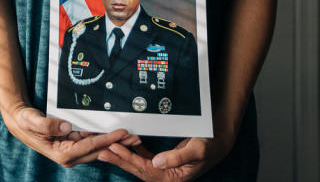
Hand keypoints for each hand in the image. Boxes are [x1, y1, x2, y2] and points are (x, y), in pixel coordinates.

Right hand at [3, 105, 129, 167]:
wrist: (20, 122)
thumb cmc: (25, 122)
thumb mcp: (33, 121)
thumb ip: (48, 124)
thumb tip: (67, 126)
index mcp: (61, 153)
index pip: (89, 146)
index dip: (107, 139)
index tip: (121, 133)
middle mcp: (68, 155)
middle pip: (99, 149)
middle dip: (118, 144)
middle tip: (135, 138)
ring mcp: (72, 150)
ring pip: (98, 147)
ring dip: (115, 142)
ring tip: (132, 137)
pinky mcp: (73, 144)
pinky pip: (92, 142)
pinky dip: (105, 138)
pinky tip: (116, 134)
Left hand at [97, 135, 232, 180]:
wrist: (218, 142)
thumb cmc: (209, 146)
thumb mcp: (196, 150)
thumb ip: (177, 157)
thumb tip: (157, 162)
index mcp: (174, 177)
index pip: (146, 169)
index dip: (129, 159)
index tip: (114, 148)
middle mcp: (166, 176)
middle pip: (138, 169)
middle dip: (119, 159)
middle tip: (101, 150)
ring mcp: (164, 170)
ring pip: (138, 164)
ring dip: (123, 156)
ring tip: (107, 148)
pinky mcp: (163, 162)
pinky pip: (144, 158)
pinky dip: (133, 151)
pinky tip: (125, 145)